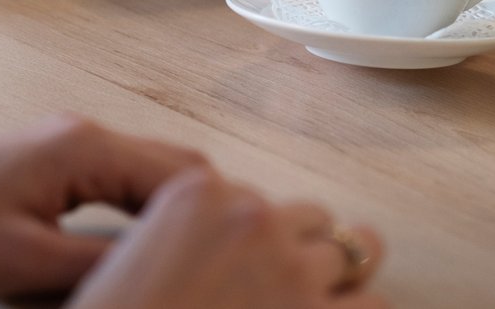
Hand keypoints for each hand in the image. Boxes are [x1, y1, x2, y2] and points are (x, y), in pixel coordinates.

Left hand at [0, 115, 207, 296]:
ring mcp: (70, 144)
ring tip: (184, 260)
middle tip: (215, 262)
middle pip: (177, 169)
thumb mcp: (25, 264)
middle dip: (202, 215)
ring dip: (171, 214)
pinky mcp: (55, 163)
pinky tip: (141, 249)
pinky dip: (141, 212)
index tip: (228, 256)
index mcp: (84, 148)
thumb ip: (102, 263)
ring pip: (152, 175)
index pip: (182, 178)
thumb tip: (162, 268)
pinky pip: (121, 182)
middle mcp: (85, 135)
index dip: (212, 219)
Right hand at [70, 171, 386, 307]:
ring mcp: (294, 270)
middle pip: (314, 217)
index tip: (250, 265)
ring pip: (359, 249)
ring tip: (336, 299)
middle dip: (308, 249)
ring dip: (347, 274)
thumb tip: (193, 256)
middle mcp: (253, 220)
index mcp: (196, 197)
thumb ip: (169, 241)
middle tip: (290, 286)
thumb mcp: (119, 269)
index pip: (256, 200)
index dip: (259, 237)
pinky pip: (375, 306)